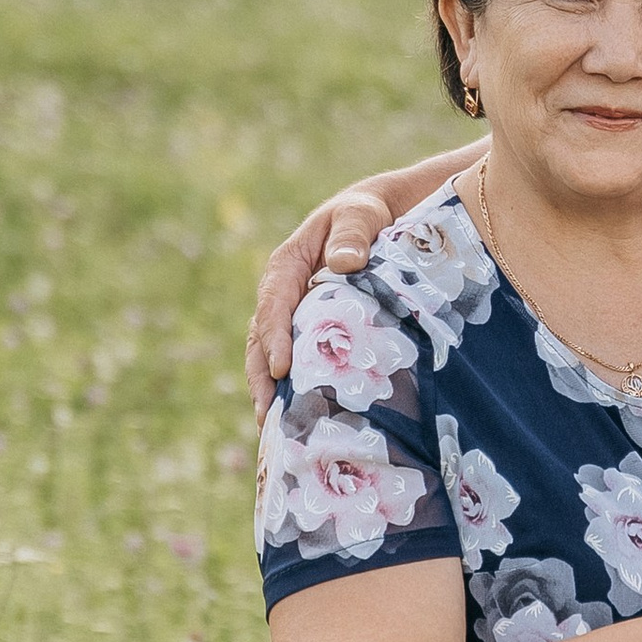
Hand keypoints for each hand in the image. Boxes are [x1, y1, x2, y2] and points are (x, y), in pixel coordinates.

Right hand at [246, 177, 406, 405]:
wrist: (380, 216)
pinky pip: (297, 360)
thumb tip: (343, 263)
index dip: (275, 337)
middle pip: (261, 339)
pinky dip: (294, 388)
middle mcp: (284, 294)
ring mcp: (294, 315)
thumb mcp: (361, 215)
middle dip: (262, 377)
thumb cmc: (368, 214)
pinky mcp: (310, 330)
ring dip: (271, 390)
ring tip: (274, 427)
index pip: (274, 305)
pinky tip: (301, 419)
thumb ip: (353, 235)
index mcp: (288, 265)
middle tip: (268, 414)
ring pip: (271, 355)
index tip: (283, 369)